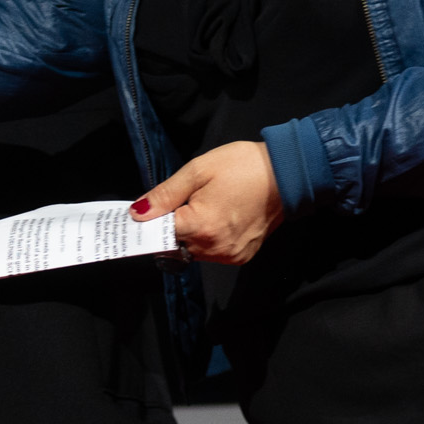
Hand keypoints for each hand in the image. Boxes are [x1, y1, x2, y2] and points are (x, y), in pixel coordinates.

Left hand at [136, 139, 284, 264]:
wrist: (287, 174)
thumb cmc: (242, 166)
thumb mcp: (197, 171)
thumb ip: (165, 195)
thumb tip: (137, 213)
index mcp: (201, 227)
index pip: (158, 234)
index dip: (149, 222)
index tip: (143, 213)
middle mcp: (214, 249)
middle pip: (175, 245)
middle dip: (171, 226)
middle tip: (181, 202)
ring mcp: (230, 256)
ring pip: (193, 251)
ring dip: (190, 234)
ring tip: (204, 206)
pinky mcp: (242, 257)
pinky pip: (213, 253)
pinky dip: (208, 239)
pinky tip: (219, 217)